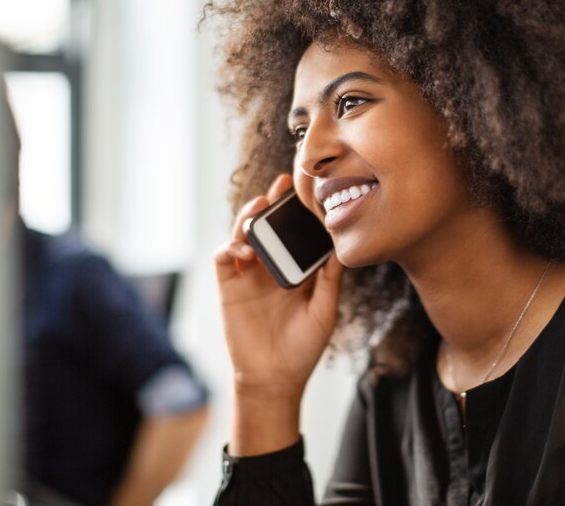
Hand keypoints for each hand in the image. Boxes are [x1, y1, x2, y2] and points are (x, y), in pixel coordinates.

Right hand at [214, 174, 343, 453]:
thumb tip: (340, 249)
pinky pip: (224, 257)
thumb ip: (330, 280)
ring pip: (243, 234)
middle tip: (282, 185)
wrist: (274, 379)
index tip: (309, 190)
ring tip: (260, 207)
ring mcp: (248, 274)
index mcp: (295, 268)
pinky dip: (231, 246)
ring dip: (249, 217)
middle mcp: (271, 266)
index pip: (295, 231)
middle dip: (272, 202)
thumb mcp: (325, 311)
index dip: (298, 210)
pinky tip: (245, 250)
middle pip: (267, 225)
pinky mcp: (229, 286)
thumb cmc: (303, 347)